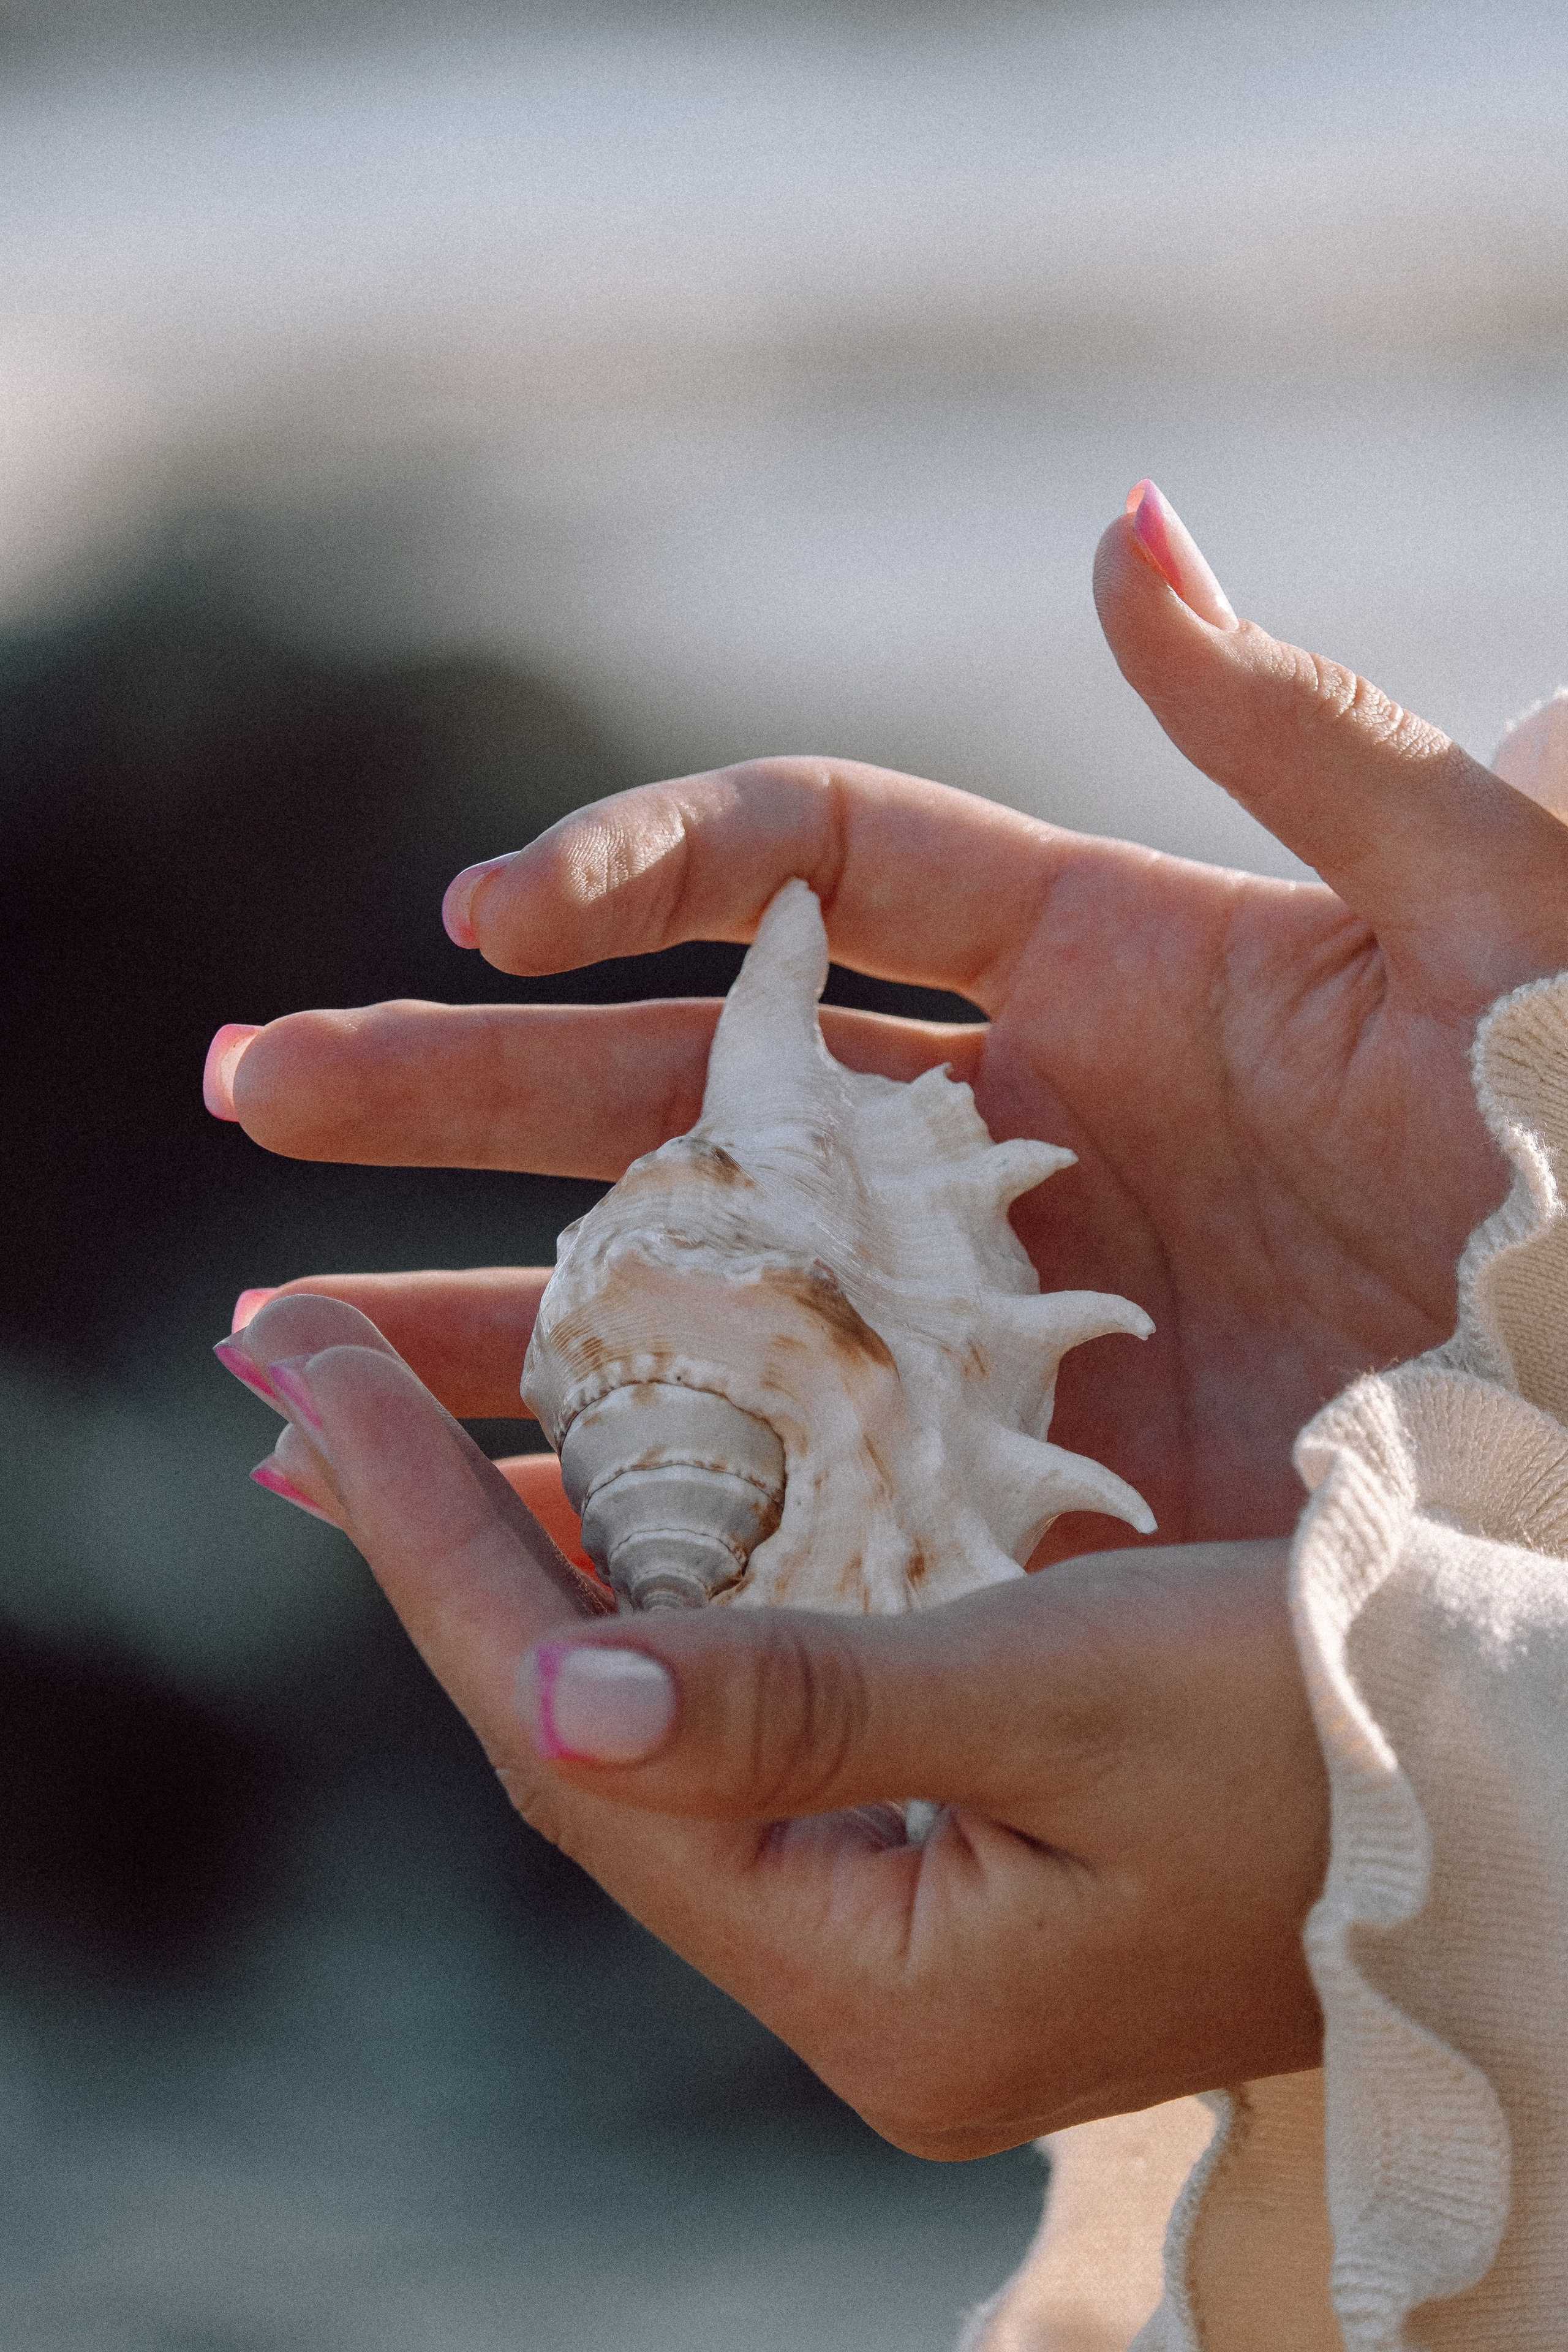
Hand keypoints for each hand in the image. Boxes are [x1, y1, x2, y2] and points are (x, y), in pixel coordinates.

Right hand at [212, 484, 1567, 1551]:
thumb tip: (1122, 530)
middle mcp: (1006, 1138)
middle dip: (461, 1089)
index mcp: (1096, 968)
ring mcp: (991, 1319)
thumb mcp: (1476, 913)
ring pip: (693, 1302)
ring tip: (280, 1348)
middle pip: (683, 1092)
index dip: (637, 871)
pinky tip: (457, 1529)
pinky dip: (626, 1504)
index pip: (812, 871)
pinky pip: (780, 1483)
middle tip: (260, 1089)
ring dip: (486, 1312)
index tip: (489, 922)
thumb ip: (1297, 736)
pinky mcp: (1007, 1482)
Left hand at [224, 1287, 1325, 2152]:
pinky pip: (747, 1691)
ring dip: (526, 1545)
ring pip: (654, 1710)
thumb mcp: (1083, 1691)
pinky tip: (586, 1470)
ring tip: (376, 1405)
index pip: (580, 1752)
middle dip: (436, 1539)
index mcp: (883, 1981)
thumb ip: (814, 1698)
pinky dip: (660, 1568)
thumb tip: (559, 1700)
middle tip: (295, 1366)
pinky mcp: (949, 1827)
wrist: (1524, 1775)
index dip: (429, 1547)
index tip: (302, 1378)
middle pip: (587, 1743)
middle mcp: (867, 1968)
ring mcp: (905, 1904)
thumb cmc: (1340, 1726)